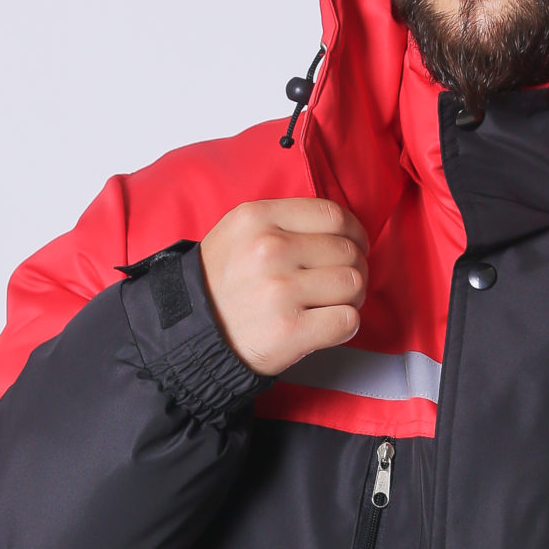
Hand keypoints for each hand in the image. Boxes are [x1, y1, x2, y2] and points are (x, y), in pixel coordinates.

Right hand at [199, 199, 369, 377]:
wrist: (192, 333)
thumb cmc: (222, 284)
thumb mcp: (240, 233)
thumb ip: (286, 222)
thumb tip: (344, 230)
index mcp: (258, 218)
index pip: (333, 215)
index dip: (354, 232)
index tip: (355, 245)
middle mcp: (269, 250)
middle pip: (348, 251)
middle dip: (354, 268)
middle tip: (341, 283)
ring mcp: (280, 291)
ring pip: (353, 284)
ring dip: (352, 297)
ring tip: (332, 304)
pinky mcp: (290, 330)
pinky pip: (348, 320)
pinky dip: (345, 325)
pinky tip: (327, 325)